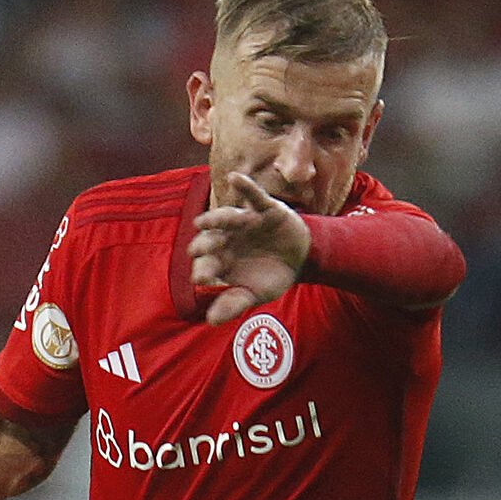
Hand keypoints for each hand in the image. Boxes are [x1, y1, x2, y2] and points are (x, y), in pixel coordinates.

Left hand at [189, 172, 310, 325]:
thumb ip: (233, 304)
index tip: (202, 278)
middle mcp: (227, 238)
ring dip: (216, 218)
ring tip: (203, 221)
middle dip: (204, 244)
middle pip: (210, 239)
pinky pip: (254, 195)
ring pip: (226, 217)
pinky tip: (234, 177)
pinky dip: (245, 186)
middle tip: (198, 250)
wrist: (302, 258)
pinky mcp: (265, 209)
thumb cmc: (270, 276)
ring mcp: (244, 222)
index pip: (206, 264)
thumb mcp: (254, 293)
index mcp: (220, 258)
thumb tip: (211, 321)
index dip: (203, 269)